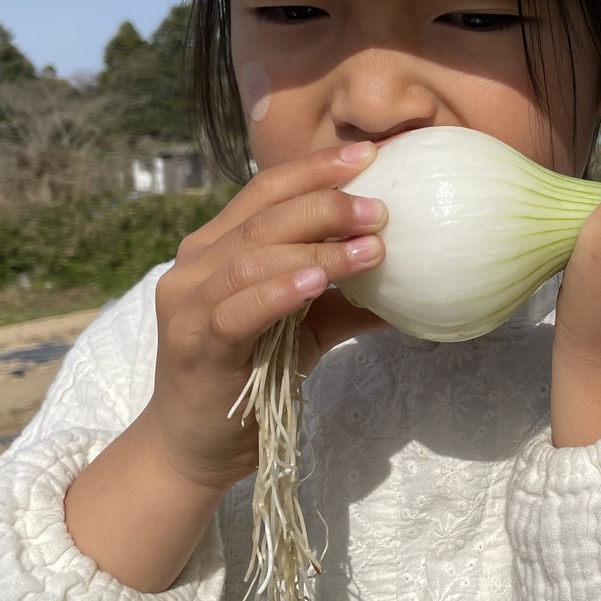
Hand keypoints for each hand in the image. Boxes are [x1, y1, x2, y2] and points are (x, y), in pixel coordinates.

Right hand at [140, 142, 390, 492]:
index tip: (368, 153)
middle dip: (325, 202)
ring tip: (370, 244)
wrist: (193, 446)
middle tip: (380, 206)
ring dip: (315, 246)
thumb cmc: (248, 378)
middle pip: (263, 216)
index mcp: (216, 247)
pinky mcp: (196, 345)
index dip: (315, 169)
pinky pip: (240, 309)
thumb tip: (410, 286)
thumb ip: (344, 303)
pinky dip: (280, 290)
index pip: (266, 191)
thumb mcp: (303, 331)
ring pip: (252, 256)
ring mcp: (189, 304)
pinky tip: (318, 281)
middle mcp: (195, 265)